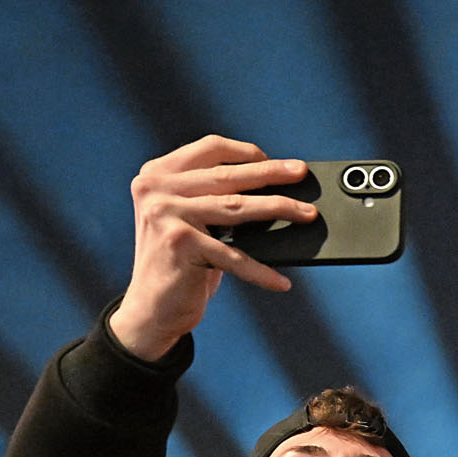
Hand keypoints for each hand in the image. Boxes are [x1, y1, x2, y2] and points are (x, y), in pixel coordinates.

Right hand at [109, 137, 317, 360]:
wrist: (149, 308)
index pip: (209, 148)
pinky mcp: (180, 244)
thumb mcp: (188, 219)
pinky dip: (260, 271)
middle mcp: (156, 189)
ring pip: (236, 207)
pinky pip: (233, 256)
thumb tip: (274, 189)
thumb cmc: (179, 262)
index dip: (245, 152)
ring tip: (307, 214)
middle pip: (228, 176)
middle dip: (272, 173)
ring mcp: (166, 214)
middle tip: (301, 172)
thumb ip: (212, 197)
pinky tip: (281, 281)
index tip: (274, 160)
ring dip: (279, 208)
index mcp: (157, 173)